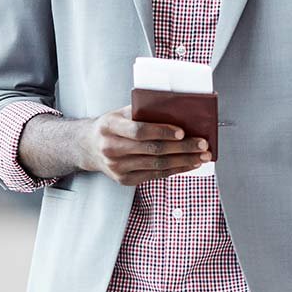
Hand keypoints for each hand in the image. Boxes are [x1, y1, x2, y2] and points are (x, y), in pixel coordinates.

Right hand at [80, 105, 210, 185]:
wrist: (89, 146)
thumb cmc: (112, 125)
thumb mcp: (121, 113)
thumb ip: (143, 111)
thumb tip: (177, 112)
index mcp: (109, 127)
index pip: (139, 131)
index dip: (161, 132)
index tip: (182, 132)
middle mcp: (111, 148)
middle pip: (152, 150)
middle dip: (182, 148)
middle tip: (203, 145)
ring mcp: (117, 167)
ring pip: (156, 165)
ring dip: (183, 161)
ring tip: (202, 156)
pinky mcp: (124, 180)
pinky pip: (155, 175)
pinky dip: (175, 170)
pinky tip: (189, 164)